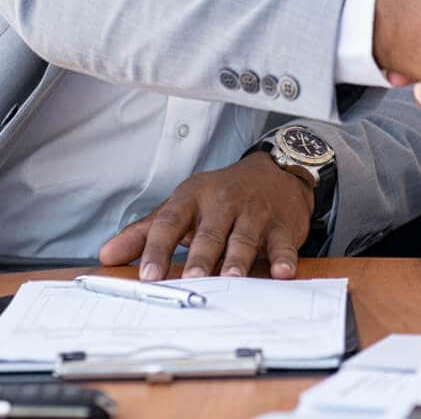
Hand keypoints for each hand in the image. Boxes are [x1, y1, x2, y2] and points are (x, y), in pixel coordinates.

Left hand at [98, 151, 311, 280]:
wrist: (276, 171)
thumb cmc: (221, 196)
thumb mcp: (183, 205)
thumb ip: (146, 232)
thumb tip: (107, 255)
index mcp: (193, 197)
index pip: (170, 221)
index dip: (158, 247)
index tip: (148, 274)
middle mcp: (225, 202)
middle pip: (210, 232)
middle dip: (201, 255)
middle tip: (192, 278)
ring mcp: (256, 212)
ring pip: (245, 237)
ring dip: (238, 257)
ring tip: (231, 277)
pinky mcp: (282, 224)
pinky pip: (282, 242)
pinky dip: (284, 257)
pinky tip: (282, 271)